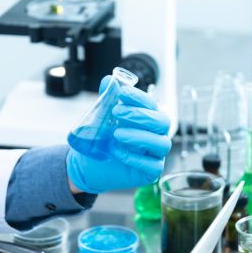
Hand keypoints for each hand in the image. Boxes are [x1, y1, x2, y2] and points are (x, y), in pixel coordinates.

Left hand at [66, 77, 171, 193]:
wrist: (88, 164)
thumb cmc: (102, 139)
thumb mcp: (101, 117)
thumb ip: (106, 99)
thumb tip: (109, 80)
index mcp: (148, 119)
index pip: (152, 104)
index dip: (139, 97)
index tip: (122, 92)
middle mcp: (156, 135)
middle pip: (162, 122)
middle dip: (140, 115)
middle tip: (116, 112)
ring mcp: (155, 154)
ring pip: (161, 143)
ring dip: (139, 136)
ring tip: (116, 134)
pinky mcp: (150, 172)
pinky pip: (153, 166)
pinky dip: (135, 158)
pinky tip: (117, 152)